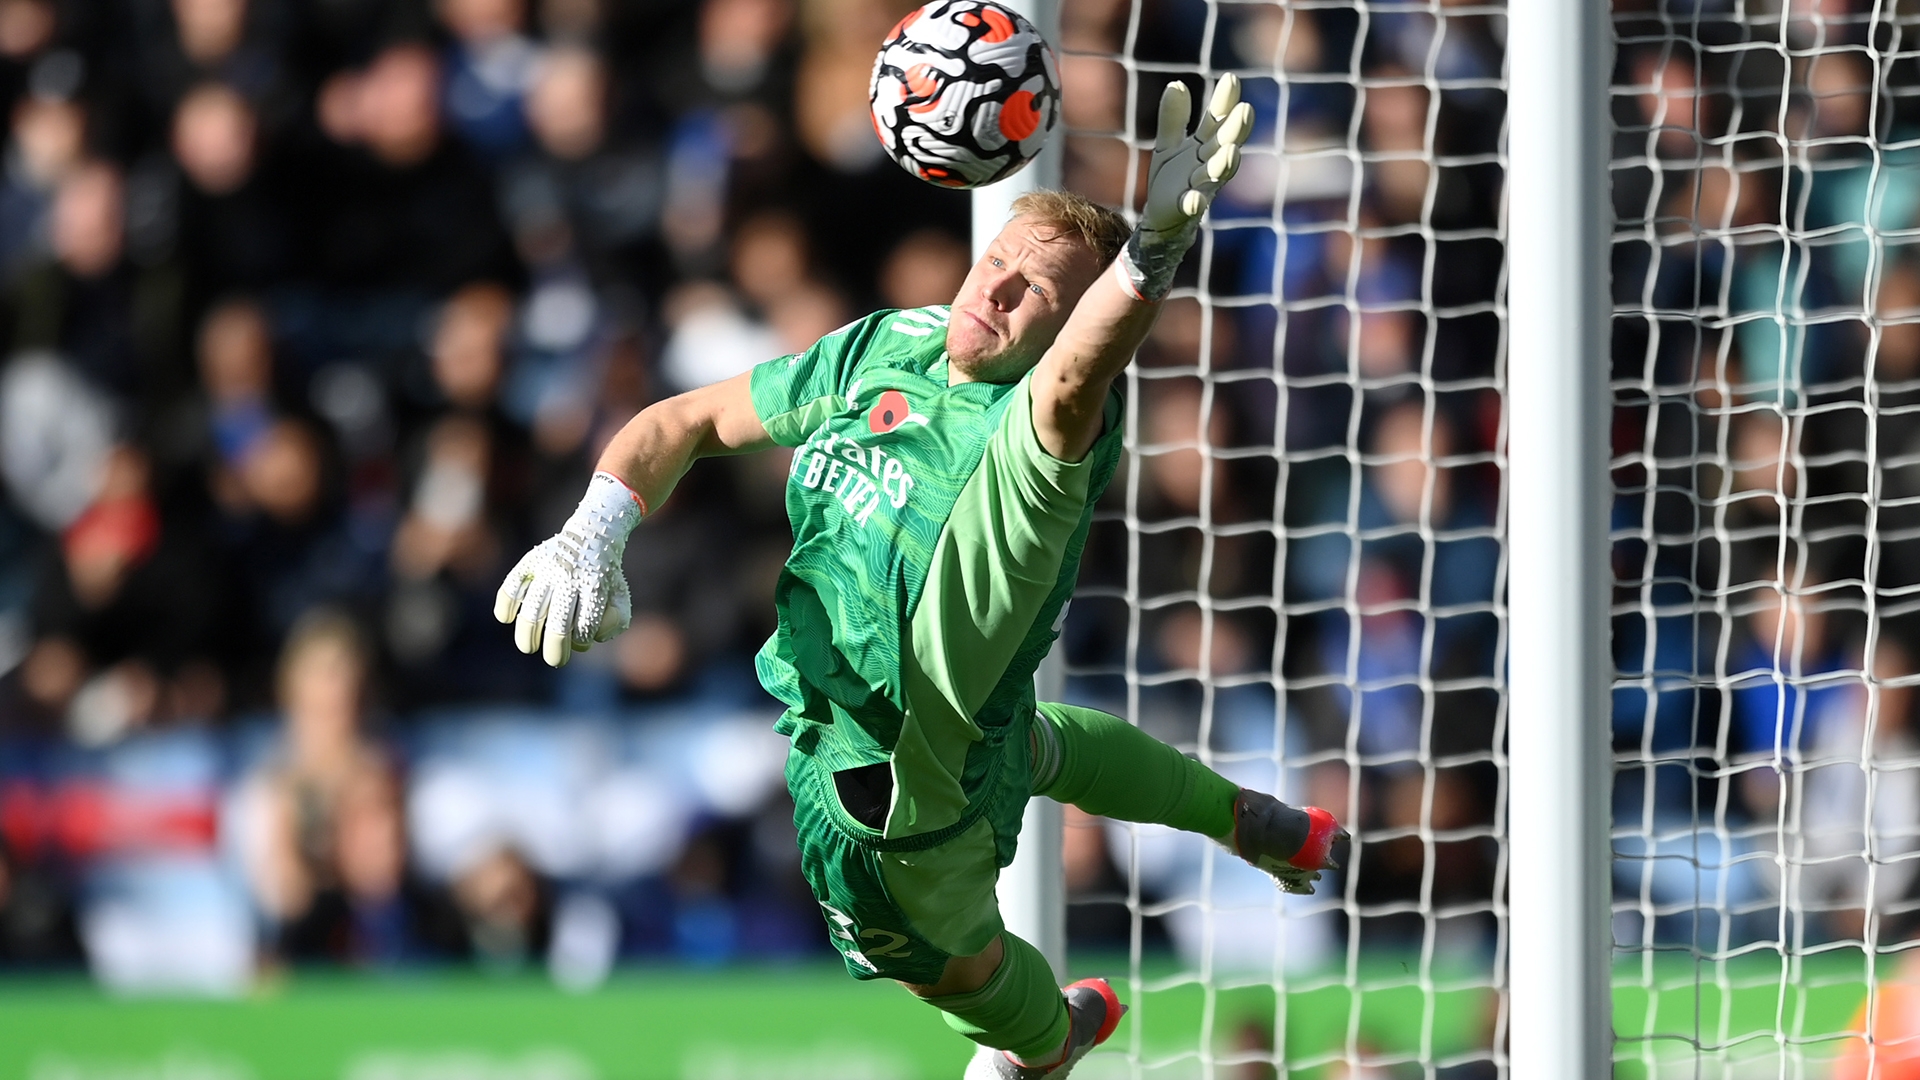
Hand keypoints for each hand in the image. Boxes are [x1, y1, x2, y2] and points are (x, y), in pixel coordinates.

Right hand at [493, 472, 643, 666]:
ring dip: (527, 635)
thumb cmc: (605, 574)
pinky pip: (512, 585)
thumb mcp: (620, 594)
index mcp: (595, 585)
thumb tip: (591, 640)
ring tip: (529, 647)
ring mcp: (547, 569)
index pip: (584, 626)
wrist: (592, 533)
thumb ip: (615, 620)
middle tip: (555, 660)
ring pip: (532, 610)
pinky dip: (505, 603)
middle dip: (555, 649)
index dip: (581, 641)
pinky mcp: (531, 561)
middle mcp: (569, 577)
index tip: (580, 641)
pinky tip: (505, 618)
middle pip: (558, 623)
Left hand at [1118, 74, 1254, 300]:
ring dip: (1224, 164)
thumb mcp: (1168, 145)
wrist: (1160, 218)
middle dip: (1236, 130)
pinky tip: (1196, 200)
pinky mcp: (1185, 208)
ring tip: (1232, 152)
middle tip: (1246, 111)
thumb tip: (1177, 84)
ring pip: (1216, 174)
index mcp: (1204, 146)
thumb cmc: (1170, 179)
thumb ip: (1173, 118)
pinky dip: (1195, 202)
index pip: (1218, 120)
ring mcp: (1200, 186)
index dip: (1225, 101)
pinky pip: (1193, 205)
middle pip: (1225, 144)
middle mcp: (1208, 164)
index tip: (1231, 78)